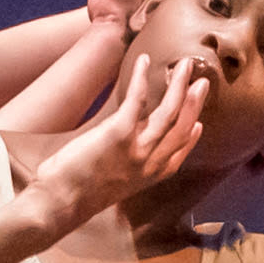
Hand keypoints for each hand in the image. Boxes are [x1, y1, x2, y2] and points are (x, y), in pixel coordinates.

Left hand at [18, 42, 211, 226]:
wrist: (61, 202)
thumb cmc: (78, 193)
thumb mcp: (113, 184)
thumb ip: (127, 166)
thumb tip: (126, 147)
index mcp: (149, 176)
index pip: (180, 153)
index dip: (192, 136)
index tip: (198, 122)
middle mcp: (150, 164)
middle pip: (181, 128)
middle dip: (194, 103)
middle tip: (202, 82)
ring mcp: (137, 149)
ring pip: (168, 112)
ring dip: (179, 86)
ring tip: (185, 66)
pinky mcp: (118, 134)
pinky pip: (137, 100)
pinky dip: (142, 78)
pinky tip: (144, 61)